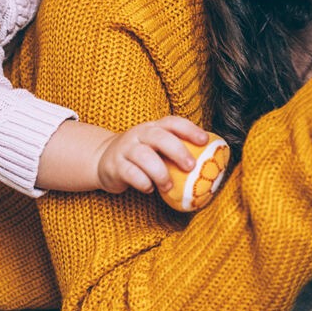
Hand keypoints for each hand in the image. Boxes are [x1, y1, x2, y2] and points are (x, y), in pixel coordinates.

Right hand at [95, 116, 209, 193]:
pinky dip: (143, 182)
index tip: (204, 141)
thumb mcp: (155, 147)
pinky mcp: (114, 166)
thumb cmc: (140, 156)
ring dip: (160, 172)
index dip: (189, 129)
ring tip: (168, 186)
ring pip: (144, 156)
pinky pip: (130, 173)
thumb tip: (209, 163)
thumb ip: (175, 150)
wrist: (102, 160)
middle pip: (159, 137)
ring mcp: (125, 149)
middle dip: (177, 150)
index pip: (172, 122)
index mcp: (153, 127)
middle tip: (191, 166)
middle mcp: (139, 134)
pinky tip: (149, 188)